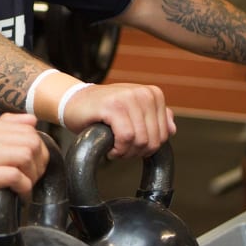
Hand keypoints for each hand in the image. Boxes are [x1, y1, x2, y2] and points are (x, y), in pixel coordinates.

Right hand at [0, 113, 47, 236]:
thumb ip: (4, 131)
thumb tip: (32, 119)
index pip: (26, 127)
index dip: (38, 149)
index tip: (33, 166)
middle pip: (29, 141)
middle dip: (38, 162)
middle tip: (32, 178)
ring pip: (24, 156)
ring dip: (32, 176)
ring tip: (25, 186)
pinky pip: (14, 176)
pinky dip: (24, 188)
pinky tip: (19, 195)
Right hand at [59, 83, 175, 158]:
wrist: (74, 102)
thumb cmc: (102, 110)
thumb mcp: (132, 112)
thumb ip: (154, 118)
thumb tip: (172, 129)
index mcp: (152, 94)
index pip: (164, 134)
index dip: (148, 147)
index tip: (131, 144)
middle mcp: (143, 93)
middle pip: (153, 140)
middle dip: (137, 152)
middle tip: (121, 148)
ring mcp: (127, 97)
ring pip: (140, 140)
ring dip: (126, 152)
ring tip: (115, 147)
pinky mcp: (112, 106)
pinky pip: (126, 138)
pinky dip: (118, 149)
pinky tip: (110, 147)